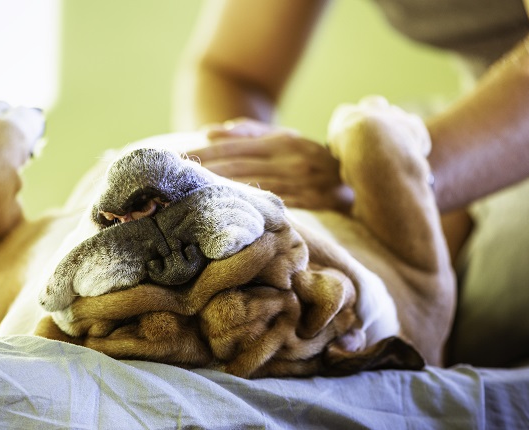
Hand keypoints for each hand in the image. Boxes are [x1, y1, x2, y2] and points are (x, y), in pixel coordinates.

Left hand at [190, 118, 353, 212]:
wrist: (356, 171)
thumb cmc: (306, 155)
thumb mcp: (283, 137)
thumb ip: (249, 132)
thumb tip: (211, 132)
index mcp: (280, 142)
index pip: (232, 149)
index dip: (203, 156)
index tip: (175, 161)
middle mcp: (290, 160)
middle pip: (237, 168)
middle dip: (204, 175)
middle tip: (172, 182)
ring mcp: (302, 183)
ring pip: (253, 189)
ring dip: (221, 194)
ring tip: (189, 200)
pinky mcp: (313, 205)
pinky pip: (277, 208)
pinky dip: (252, 211)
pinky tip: (229, 217)